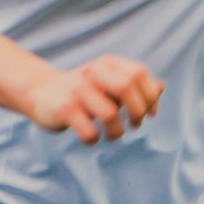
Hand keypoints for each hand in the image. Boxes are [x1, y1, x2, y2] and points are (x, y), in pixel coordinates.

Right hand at [24, 55, 162, 144]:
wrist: (40, 91)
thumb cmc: (84, 91)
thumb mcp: (109, 83)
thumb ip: (134, 85)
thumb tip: (162, 86)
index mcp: (107, 63)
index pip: (139, 74)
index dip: (150, 96)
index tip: (150, 114)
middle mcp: (93, 72)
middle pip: (126, 88)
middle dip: (138, 112)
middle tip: (135, 125)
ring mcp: (77, 90)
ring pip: (110, 114)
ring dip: (117, 132)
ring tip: (113, 135)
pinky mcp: (64, 109)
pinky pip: (89, 131)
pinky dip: (94, 139)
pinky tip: (92, 137)